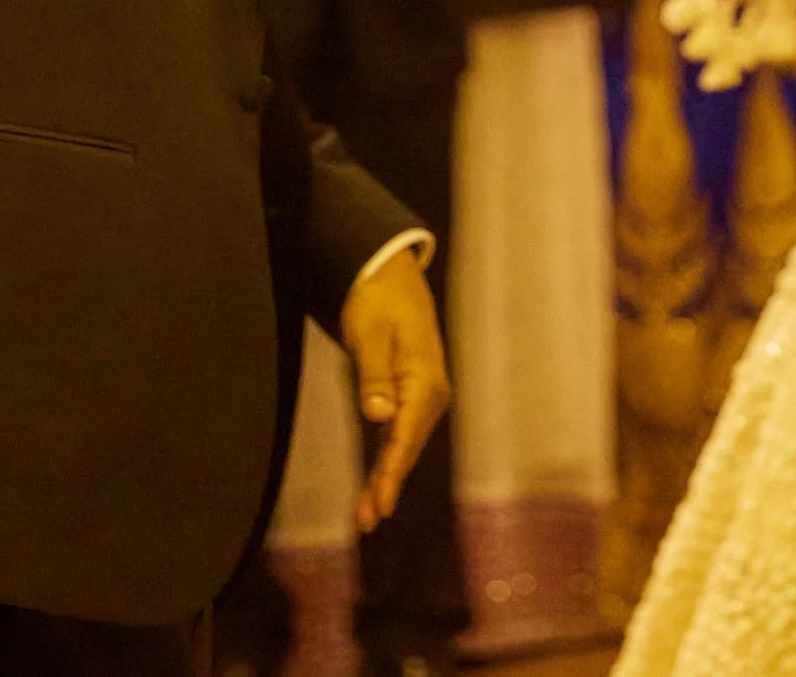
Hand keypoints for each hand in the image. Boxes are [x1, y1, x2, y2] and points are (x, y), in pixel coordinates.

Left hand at [339, 249, 450, 532]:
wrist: (390, 273)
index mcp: (424, 381)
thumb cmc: (378, 299)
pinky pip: (400, 433)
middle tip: (366, 521)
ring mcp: (423, 395)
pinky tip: (376, 482)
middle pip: (406, 448)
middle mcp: (430, 393)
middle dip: (387, 485)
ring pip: (403, 445)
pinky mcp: (412, 393)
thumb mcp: (369, 334)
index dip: (391, 474)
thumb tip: (378, 415)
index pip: (405, 437)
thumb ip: (374, 376)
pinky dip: (387, 458)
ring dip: (385, 477)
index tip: (379, 505)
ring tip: (365, 514)